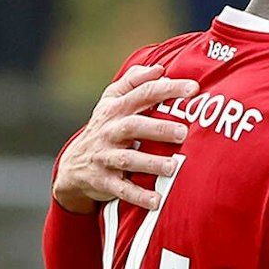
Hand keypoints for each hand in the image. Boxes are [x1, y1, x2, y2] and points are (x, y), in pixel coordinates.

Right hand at [53, 65, 196, 214]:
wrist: (74, 167)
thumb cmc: (105, 130)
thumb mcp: (111, 103)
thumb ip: (133, 84)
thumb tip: (157, 68)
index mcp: (115, 109)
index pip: (142, 94)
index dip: (167, 89)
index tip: (193, 88)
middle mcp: (109, 131)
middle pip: (134, 125)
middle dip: (158, 128)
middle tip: (184, 131)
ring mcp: (105, 157)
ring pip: (127, 159)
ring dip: (151, 163)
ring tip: (173, 167)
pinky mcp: (103, 181)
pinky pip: (121, 189)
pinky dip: (138, 196)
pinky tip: (157, 200)